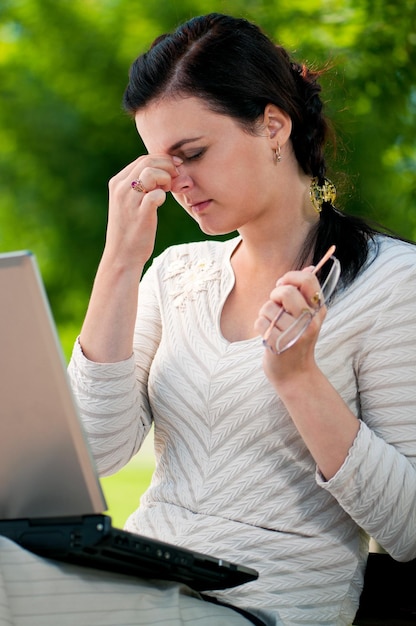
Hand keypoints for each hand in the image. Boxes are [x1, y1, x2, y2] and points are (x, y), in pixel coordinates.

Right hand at [104, 154, 182, 268]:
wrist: (122, 255)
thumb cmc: (131, 229)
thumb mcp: (130, 203)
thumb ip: (141, 186)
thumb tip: (164, 172)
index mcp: (118, 182)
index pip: (143, 159)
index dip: (163, 160)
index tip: (175, 170)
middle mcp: (121, 188)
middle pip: (148, 161)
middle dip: (168, 166)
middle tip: (176, 179)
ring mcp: (129, 200)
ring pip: (152, 173)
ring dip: (166, 178)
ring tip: (168, 190)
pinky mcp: (141, 213)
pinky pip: (157, 194)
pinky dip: (163, 196)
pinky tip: (161, 203)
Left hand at [255, 268, 326, 384]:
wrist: (295, 374)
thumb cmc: (297, 340)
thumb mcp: (308, 317)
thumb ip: (306, 294)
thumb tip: (310, 267)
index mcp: (319, 310)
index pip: (308, 280)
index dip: (291, 277)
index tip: (282, 286)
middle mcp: (310, 321)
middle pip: (285, 292)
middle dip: (274, 296)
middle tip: (276, 306)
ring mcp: (295, 334)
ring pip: (268, 308)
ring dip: (265, 315)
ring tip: (274, 326)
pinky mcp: (280, 344)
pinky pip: (260, 322)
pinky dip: (260, 327)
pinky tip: (269, 335)